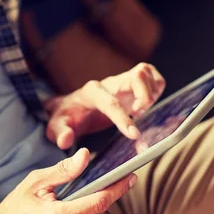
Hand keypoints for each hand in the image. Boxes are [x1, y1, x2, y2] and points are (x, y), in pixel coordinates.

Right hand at [0, 148, 136, 213]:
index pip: (98, 202)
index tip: (130, 176)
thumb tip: (85, 156)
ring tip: (82, 193)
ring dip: (93, 205)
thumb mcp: (36, 182)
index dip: (117, 188)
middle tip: (106, 178)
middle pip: (99, 210)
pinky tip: (74, 209)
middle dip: (103, 193)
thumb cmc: (16, 207)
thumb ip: (63, 171)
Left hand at [45, 63, 165, 148]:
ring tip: (139, 112)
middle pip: (136, 76)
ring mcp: (122, 81)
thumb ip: (60, 133)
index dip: (123, 118)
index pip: (110, 102)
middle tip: (137, 116)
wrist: (69, 107)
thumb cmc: (65, 117)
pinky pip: (152, 78)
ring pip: (147, 73)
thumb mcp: (56, 127)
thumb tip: (66, 141)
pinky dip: (156, 91)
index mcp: (91, 92)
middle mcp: (109, 83)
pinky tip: (144, 107)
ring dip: (151, 94)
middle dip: (144, 98)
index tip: (134, 135)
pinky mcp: (132, 83)